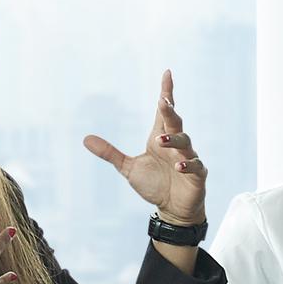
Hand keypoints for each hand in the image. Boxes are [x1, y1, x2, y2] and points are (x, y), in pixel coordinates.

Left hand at [83, 70, 206, 225]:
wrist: (172, 210)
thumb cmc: (154, 185)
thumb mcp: (128, 168)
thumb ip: (110, 153)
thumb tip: (85, 138)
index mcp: (161, 138)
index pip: (164, 112)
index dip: (166, 92)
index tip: (167, 73)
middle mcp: (176, 145)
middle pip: (174, 122)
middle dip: (169, 111)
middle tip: (162, 102)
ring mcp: (188, 158)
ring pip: (185, 142)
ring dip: (173, 140)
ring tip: (159, 141)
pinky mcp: (197, 175)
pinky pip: (195, 165)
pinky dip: (188, 164)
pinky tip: (177, 165)